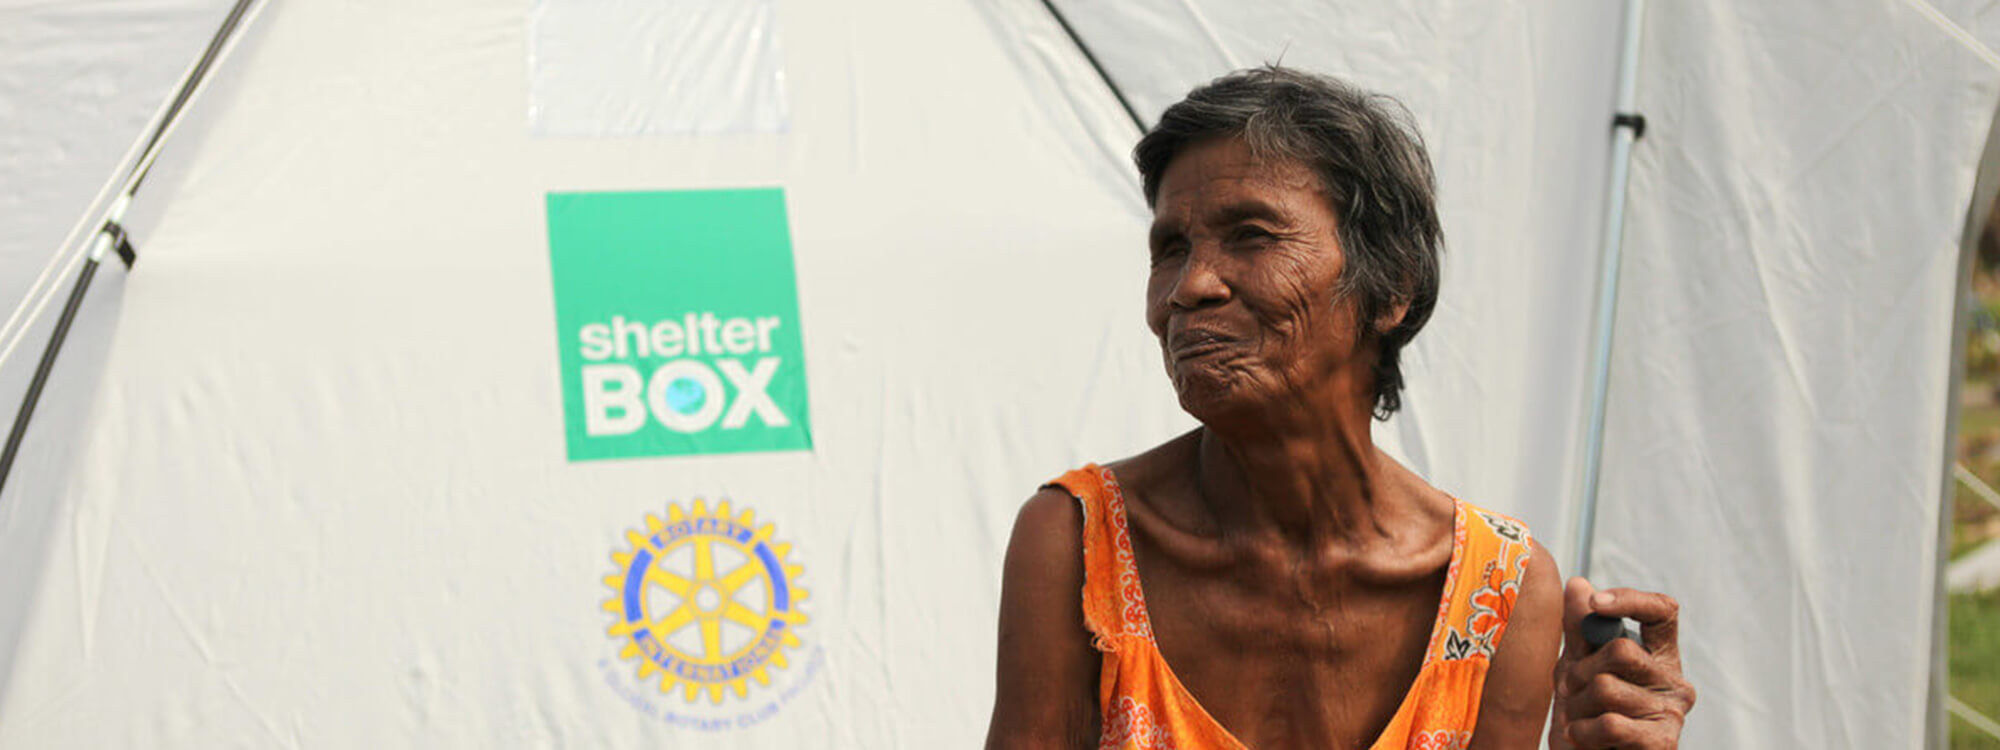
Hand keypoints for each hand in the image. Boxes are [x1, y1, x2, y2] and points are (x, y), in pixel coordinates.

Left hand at [1547, 578, 1694, 748]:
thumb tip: (1579, 584)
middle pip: (1622, 651)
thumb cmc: (1585, 712)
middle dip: (1580, 670)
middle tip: (1568, 689)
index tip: (1596, 602)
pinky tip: (1582, 736)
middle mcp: (1673, 680)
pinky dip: (1583, 730)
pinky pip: (1611, 724)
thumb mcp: (1576, 663)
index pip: (1663, 611)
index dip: (1631, 600)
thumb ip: (1581, 628)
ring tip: (1576, 718)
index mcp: (1658, 654)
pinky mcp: (1663, 743)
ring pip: (1607, 688)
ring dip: (1576, 705)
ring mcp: (1672, 713)